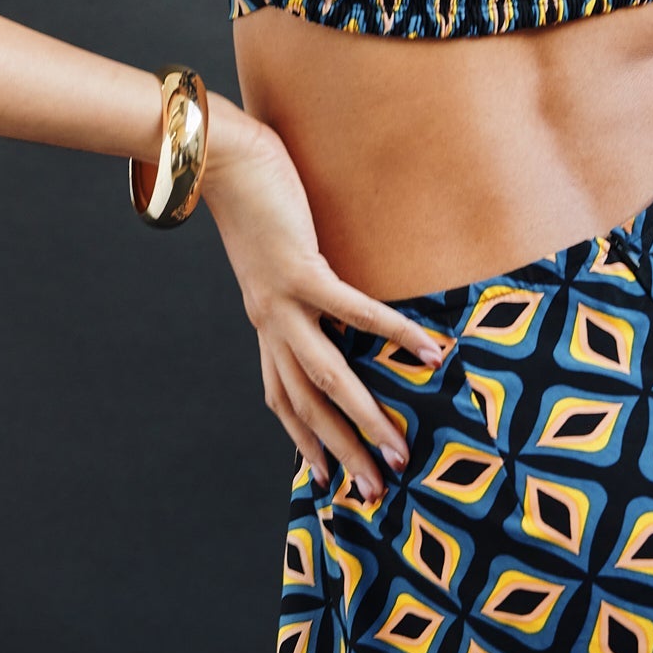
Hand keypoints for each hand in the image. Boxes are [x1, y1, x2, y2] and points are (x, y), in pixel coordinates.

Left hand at [200, 98, 454, 501]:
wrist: (222, 159)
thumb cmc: (256, 200)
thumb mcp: (278, 256)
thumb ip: (302, 282)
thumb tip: (329, 293)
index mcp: (266, 323)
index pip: (284, 398)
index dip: (305, 441)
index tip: (328, 480)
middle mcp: (271, 323)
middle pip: (307, 406)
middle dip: (342, 453)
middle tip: (375, 493)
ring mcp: (284, 302)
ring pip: (327, 379)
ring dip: (364, 420)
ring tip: (399, 450)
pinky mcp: (301, 271)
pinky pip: (355, 313)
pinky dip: (394, 334)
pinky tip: (430, 352)